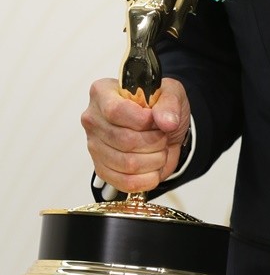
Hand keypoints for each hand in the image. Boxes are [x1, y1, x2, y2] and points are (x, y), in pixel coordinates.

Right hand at [81, 77, 190, 193]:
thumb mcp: (171, 93)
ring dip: (154, 159)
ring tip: (159, 148)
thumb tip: (167, 121)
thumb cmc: (160, 106)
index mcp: (103, 92)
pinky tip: (154, 166)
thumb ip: (170, 103)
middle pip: (124, 139)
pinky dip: (148, 177)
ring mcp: (95, 147)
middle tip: (163, 134)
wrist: (162, 127)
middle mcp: (93, 120)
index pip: (116, 111)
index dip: (142, 120)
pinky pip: (125, 182)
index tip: (156, 120)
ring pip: (127, 163)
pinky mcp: (102, 169)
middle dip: (154, 140)